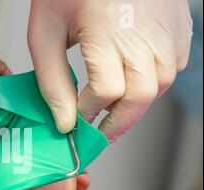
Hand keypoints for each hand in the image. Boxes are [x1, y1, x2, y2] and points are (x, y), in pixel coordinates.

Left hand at [28, 0, 191, 141]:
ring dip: (136, 104)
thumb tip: (65, 121)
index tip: (76, 123)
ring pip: (161, 84)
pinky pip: (174, 65)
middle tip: (100, 134)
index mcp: (107, 28)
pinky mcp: (177, 24)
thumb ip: (52, 81)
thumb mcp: (44, 34)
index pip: (105, 91)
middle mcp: (143, 29)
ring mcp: (165, 26)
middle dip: (118, 123)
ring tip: (113, 111)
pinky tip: (133, 81)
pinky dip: (154, 82)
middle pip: (140, 95)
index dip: (89, 114)